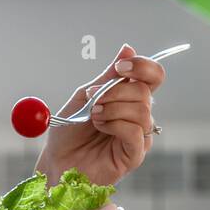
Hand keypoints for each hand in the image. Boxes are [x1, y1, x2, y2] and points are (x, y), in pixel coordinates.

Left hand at [36, 43, 165, 187]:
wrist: (57, 160)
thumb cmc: (69, 131)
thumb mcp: (85, 96)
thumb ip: (108, 76)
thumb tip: (128, 48)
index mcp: (128, 98)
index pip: (152, 76)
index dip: (142, 67)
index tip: (120, 67)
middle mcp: (138, 115)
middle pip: (145, 92)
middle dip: (115, 91)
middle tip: (93, 100)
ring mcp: (139, 135)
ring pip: (142, 111)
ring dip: (112, 109)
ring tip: (94, 117)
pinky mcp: (135, 155)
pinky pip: (136, 132)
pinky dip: (116, 125)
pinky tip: (101, 129)